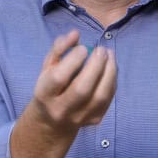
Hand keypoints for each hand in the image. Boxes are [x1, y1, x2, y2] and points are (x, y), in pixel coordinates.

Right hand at [11, 29, 116, 157]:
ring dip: (110, 72)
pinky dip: (112, 81)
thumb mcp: (47, 67)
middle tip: (101, 49)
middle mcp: (61, 109)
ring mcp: (79, 118)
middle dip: (96, 66)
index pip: (59, 77)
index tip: (83, 48)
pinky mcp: (94, 120)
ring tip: (110, 55)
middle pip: (82, 89)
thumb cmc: (50, 88)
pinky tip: (111, 68)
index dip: (74, 60)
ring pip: (100, 96)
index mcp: (44, 94)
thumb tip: (76, 34)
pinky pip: (108, 99)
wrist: (52, 123)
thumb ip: (59, 49)